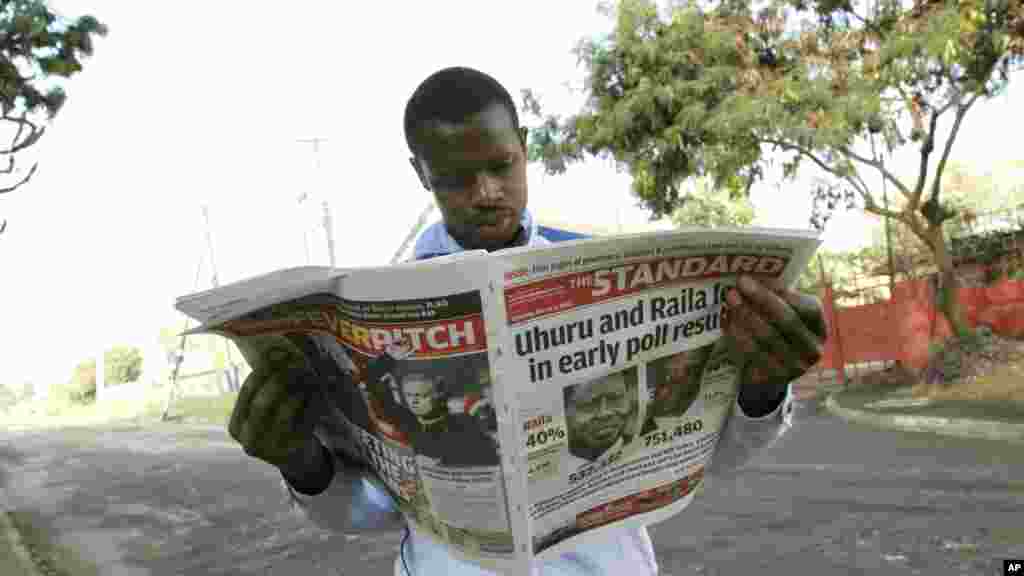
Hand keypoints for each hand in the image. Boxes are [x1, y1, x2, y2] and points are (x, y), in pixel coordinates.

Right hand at [228, 346, 322, 476]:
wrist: (296, 461)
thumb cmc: (276, 428)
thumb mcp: (262, 413)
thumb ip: (263, 388)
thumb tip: (274, 350)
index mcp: (236, 428)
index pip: (247, 392)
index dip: (262, 370)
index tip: (277, 354)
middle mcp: (249, 440)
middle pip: (262, 402)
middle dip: (280, 378)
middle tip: (296, 362)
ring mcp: (272, 448)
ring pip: (286, 408)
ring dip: (299, 387)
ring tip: (308, 374)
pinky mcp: (295, 449)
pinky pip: (305, 417)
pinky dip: (312, 400)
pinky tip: (316, 390)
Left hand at [722, 275, 826, 409]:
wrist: (777, 368)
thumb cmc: (781, 330)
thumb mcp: (789, 312)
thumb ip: (779, 297)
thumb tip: (757, 276)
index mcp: (819, 327)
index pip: (806, 307)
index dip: (781, 293)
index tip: (755, 278)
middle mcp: (812, 349)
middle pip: (786, 321)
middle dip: (760, 300)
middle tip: (738, 286)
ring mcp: (794, 367)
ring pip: (767, 337)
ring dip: (745, 316)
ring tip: (730, 300)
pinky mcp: (774, 377)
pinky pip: (752, 353)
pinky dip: (737, 334)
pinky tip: (727, 320)